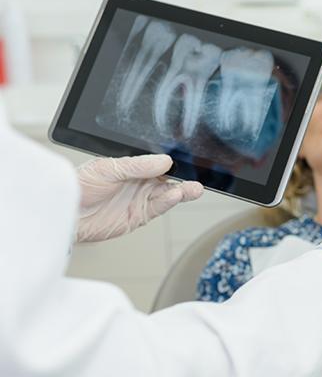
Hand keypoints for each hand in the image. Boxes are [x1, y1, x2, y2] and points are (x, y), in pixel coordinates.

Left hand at [76, 155, 202, 242]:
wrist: (67, 214)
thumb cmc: (80, 186)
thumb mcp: (108, 168)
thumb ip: (138, 166)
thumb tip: (164, 161)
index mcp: (132, 167)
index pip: (158, 162)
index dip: (174, 162)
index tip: (188, 159)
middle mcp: (139, 182)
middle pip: (167, 179)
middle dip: (183, 178)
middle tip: (199, 177)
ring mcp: (139, 200)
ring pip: (167, 194)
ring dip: (181, 191)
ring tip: (194, 188)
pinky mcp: (138, 216)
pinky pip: (157, 207)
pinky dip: (168, 202)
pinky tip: (176, 195)